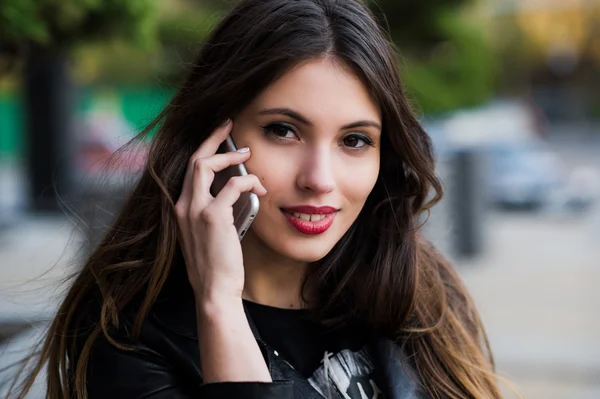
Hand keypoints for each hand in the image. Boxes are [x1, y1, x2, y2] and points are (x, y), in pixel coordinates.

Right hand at [174, 120, 266, 303]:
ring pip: (206, 165)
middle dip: (212, 138)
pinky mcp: (213, 217)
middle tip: (228, 126)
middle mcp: (182, 206)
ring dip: (230, 156)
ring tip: (247, 154)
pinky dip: (248, 180)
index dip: (203, 149)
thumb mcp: (207, 234)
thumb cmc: (215, 265)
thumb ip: (213, 211)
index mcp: (180, 209)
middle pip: (194, 159)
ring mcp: (195, 210)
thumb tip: (234, 190)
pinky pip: (232, 185)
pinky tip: (258, 186)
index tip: (218, 137)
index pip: (188, 170)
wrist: (214, 290)